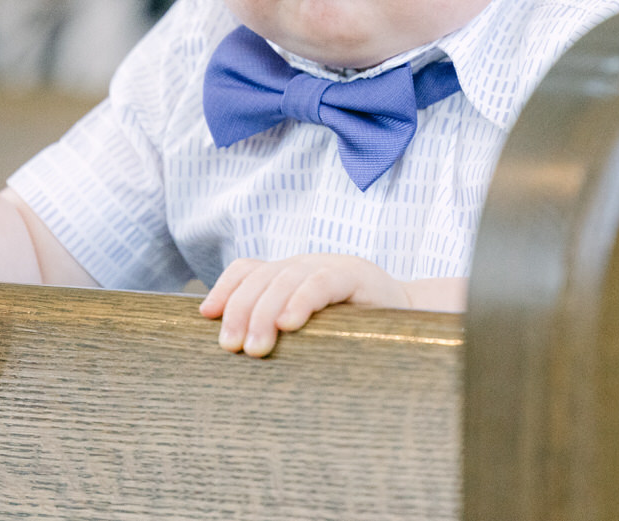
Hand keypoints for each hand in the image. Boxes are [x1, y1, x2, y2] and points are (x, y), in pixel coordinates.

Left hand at [198, 253, 408, 357]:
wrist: (411, 322)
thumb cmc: (353, 332)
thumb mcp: (310, 329)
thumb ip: (278, 330)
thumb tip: (235, 353)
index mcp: (289, 274)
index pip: (247, 269)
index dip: (225, 289)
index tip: (206, 316)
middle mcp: (305, 265)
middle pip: (261, 277)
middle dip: (240, 311)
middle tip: (230, 347)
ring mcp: (330, 266)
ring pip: (285, 280)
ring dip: (264, 313)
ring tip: (255, 348)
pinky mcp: (356, 275)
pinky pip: (321, 283)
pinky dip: (301, 301)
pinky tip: (289, 324)